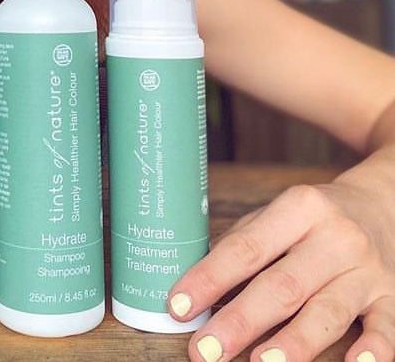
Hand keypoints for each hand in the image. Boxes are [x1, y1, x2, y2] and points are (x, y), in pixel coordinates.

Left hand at [168, 148, 394, 361]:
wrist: (383, 205)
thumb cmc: (313, 218)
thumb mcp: (278, 215)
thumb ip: (242, 245)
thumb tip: (196, 288)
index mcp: (298, 209)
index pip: (245, 248)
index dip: (210, 278)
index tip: (179, 305)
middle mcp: (334, 237)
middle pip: (282, 285)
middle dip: (240, 321)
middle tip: (206, 351)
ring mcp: (366, 270)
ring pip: (328, 311)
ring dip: (294, 342)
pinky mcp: (392, 297)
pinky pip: (386, 328)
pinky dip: (373, 350)